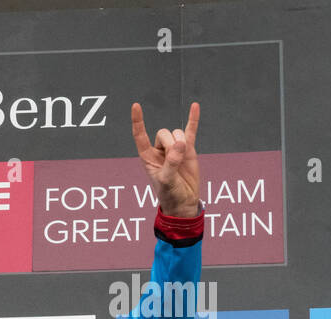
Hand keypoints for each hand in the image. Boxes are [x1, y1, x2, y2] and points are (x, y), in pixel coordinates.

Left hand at [131, 101, 200, 217]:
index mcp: (147, 157)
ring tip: (182, 159)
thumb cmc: (170, 193)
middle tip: (174, 159)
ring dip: (181, 142)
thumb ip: (171, 163)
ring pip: (177, 133)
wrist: (184, 200)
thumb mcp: (167, 181)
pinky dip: (193, 119)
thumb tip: (179, 144)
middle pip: (164, 133)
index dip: (138, 121)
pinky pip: (190, 130)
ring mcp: (174, 148)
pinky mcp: (188, 148)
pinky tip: (195, 106)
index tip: (135, 106)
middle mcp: (159, 150)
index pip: (140, 135)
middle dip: (170, 143)